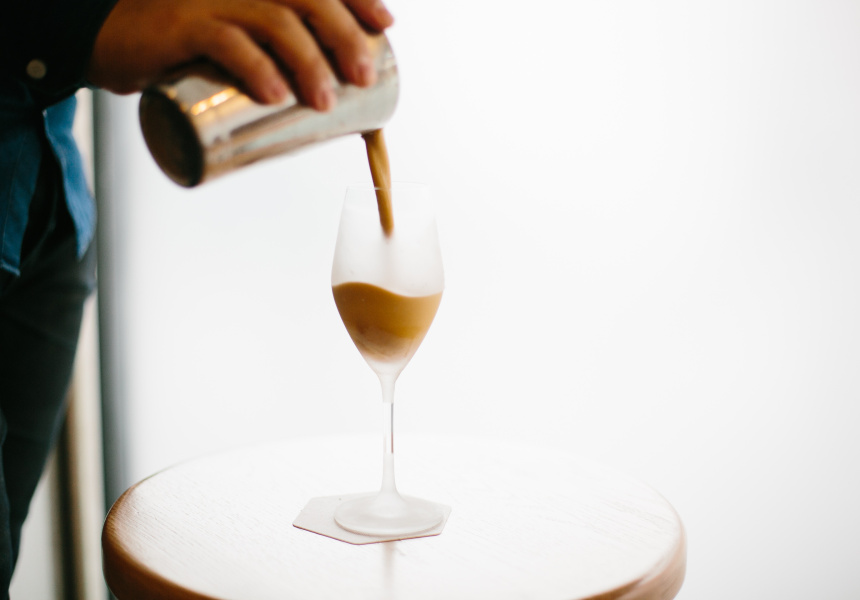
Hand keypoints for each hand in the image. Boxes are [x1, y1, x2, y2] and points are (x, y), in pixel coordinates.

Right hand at [87, 0, 393, 108]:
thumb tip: (336, 95)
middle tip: (364, 76)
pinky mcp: (180, 27)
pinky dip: (255, 69)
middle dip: (343, 34)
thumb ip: (277, 50)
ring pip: (273, 21)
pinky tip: (276, 96)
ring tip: (326, 100)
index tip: (385, 25)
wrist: (113, 37)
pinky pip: (225, 44)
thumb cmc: (188, 45)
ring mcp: (210, 1)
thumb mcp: (238, 35)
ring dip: (308, 61)